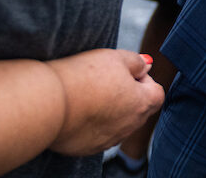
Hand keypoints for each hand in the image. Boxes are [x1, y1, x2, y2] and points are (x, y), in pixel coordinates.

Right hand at [46, 50, 163, 155]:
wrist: (48, 103)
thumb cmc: (84, 76)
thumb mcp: (115, 57)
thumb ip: (136, 61)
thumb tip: (147, 65)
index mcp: (141, 104)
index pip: (156, 93)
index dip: (143, 79)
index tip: (124, 72)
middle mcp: (128, 127)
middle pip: (139, 110)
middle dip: (128, 95)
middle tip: (106, 81)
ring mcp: (108, 140)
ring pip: (119, 124)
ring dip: (111, 111)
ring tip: (89, 94)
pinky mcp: (88, 148)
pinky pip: (98, 135)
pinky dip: (93, 123)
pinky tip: (78, 110)